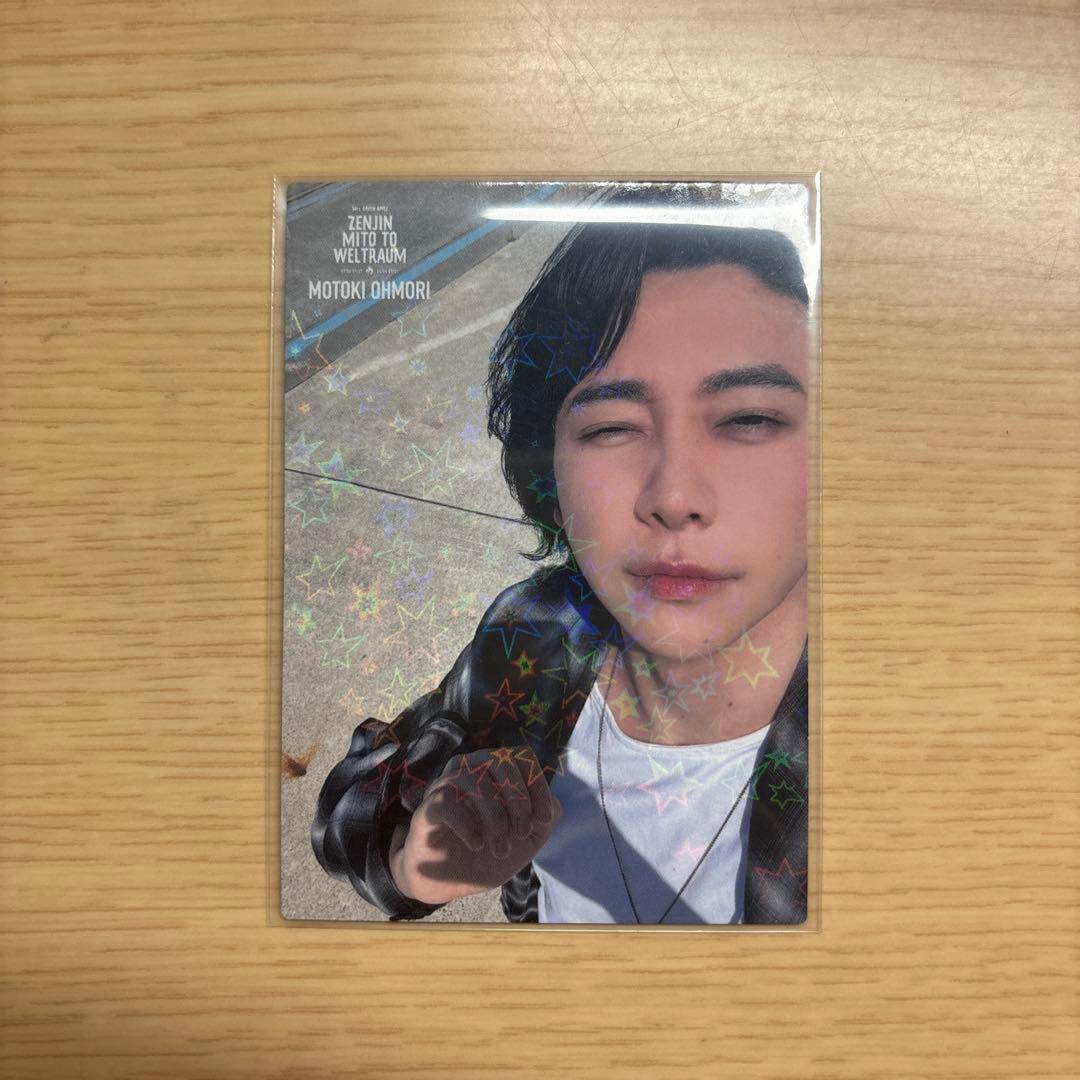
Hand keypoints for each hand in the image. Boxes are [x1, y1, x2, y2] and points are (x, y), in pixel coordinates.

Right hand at [389, 746, 561, 905]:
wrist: (447, 882)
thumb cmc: (487, 854)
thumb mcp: (525, 842)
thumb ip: (544, 821)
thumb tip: (554, 804)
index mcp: (495, 770)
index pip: (522, 756)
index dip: (537, 785)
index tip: (544, 819)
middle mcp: (471, 768)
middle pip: (501, 761)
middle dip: (519, 801)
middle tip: (521, 834)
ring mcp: (447, 783)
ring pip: (476, 779)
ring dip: (496, 818)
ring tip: (501, 848)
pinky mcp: (429, 806)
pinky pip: (449, 802)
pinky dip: (469, 825)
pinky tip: (476, 844)